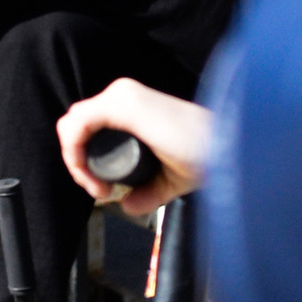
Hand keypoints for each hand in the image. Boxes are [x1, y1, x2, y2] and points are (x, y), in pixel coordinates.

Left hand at [56, 78, 208, 214]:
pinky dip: (74, 151)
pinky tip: (90, 175)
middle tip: (99, 191)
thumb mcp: (169, 178)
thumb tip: (127, 206)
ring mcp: (123, 96)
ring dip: (75, 160)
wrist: (229, 154)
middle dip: (78, 162)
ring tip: (98, 188)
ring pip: (73, 124)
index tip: (104, 190)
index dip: (84, 160)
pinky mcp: (124, 103)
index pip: (88, 127)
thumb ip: (148, 191)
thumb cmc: (209, 159)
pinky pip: (78, 124)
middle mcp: (124, 95)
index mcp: (132, 106)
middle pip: (77, 126)